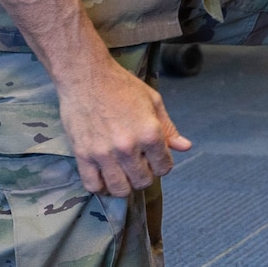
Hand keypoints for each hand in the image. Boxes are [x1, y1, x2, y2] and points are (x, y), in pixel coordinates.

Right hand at [57, 53, 192, 194]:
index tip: (155, 158)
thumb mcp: (153, 101)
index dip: (163, 164)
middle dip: (145, 175)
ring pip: (119, 189)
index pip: (164, 167)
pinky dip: (101, 186)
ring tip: (123, 172)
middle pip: (143, 181)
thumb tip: (185, 147)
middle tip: (139, 164)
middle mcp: (128, 148)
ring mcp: (103, 154)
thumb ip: (168, 128)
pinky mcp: (83, 155)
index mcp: (149, 133)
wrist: (86, 77)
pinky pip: (93, 185)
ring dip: (125, 185)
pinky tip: (105, 176)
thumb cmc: (122, 86)